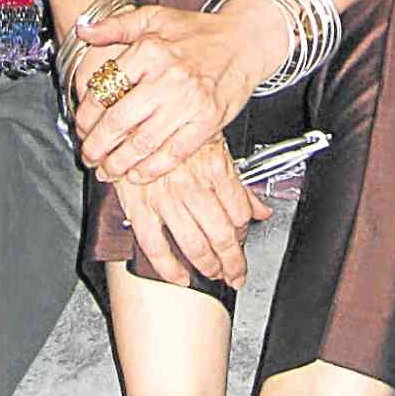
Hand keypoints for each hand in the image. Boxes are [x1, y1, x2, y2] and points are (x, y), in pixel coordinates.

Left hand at [74, 0, 283, 183]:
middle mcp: (169, 76)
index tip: (81, 126)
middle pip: (119, 121)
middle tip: (89, 155)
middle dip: (97, 146)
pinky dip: (151, 170)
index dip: (86, 114)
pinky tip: (137, 174)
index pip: (105, 88)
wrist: (243, 40)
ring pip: (143, 143)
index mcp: (150, 50)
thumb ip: (115, 24)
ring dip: (119, 163)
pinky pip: (174, 154)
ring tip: (107, 170)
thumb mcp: (153, 17)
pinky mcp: (208, 121)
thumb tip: (83, 29)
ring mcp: (190, 102)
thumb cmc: (197, 31)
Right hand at [110, 140, 269, 287]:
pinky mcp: (139, 207)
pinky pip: (156, 247)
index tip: (244, 240)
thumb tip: (261, 210)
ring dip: (208, 267)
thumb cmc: (173, 132)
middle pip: (222, 234)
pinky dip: (169, 268)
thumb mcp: (215, 148)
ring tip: (215, 275)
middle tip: (236, 273)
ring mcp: (165, 198)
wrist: (133, 119)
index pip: (240, 212)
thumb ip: (239, 184)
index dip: (245, 232)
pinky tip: (180, 277)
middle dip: (233, 261)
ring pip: (194, 244)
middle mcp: (192, 184)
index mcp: (214, 167)